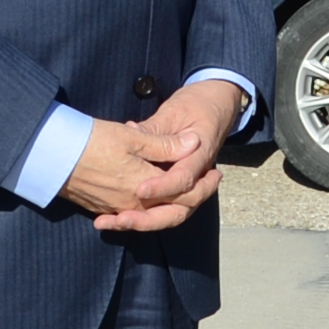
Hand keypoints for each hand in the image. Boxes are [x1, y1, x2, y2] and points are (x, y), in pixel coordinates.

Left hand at [104, 81, 247, 234]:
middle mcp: (198, 176)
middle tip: (122, 220)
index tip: (140, 190)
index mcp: (200, 154)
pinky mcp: (178, 188)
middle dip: (151, 219)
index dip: (163, 187)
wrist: (215, 107)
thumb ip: (156, 128)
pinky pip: (164, 208)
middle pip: (181, 208)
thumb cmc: (196, 105)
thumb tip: (132, 130)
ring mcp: (189, 184)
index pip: (184, 178)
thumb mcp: (175, 110)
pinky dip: (142, 216)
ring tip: (113, 222)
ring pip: (172, 214)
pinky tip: (115, 218)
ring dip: (143, 222)